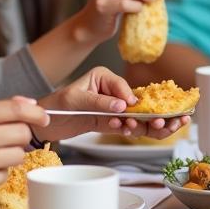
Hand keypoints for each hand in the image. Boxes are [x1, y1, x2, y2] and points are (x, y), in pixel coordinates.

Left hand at [39, 66, 188, 138]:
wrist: (44, 122)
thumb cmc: (56, 104)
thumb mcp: (76, 100)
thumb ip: (100, 103)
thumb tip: (123, 107)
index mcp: (104, 77)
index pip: (124, 88)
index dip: (133, 100)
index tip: (135, 110)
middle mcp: (111, 91)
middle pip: (137, 102)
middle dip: (153, 112)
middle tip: (165, 121)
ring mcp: (112, 108)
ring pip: (136, 117)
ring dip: (147, 124)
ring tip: (159, 128)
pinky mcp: (110, 122)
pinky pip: (126, 127)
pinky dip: (132, 130)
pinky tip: (132, 131)